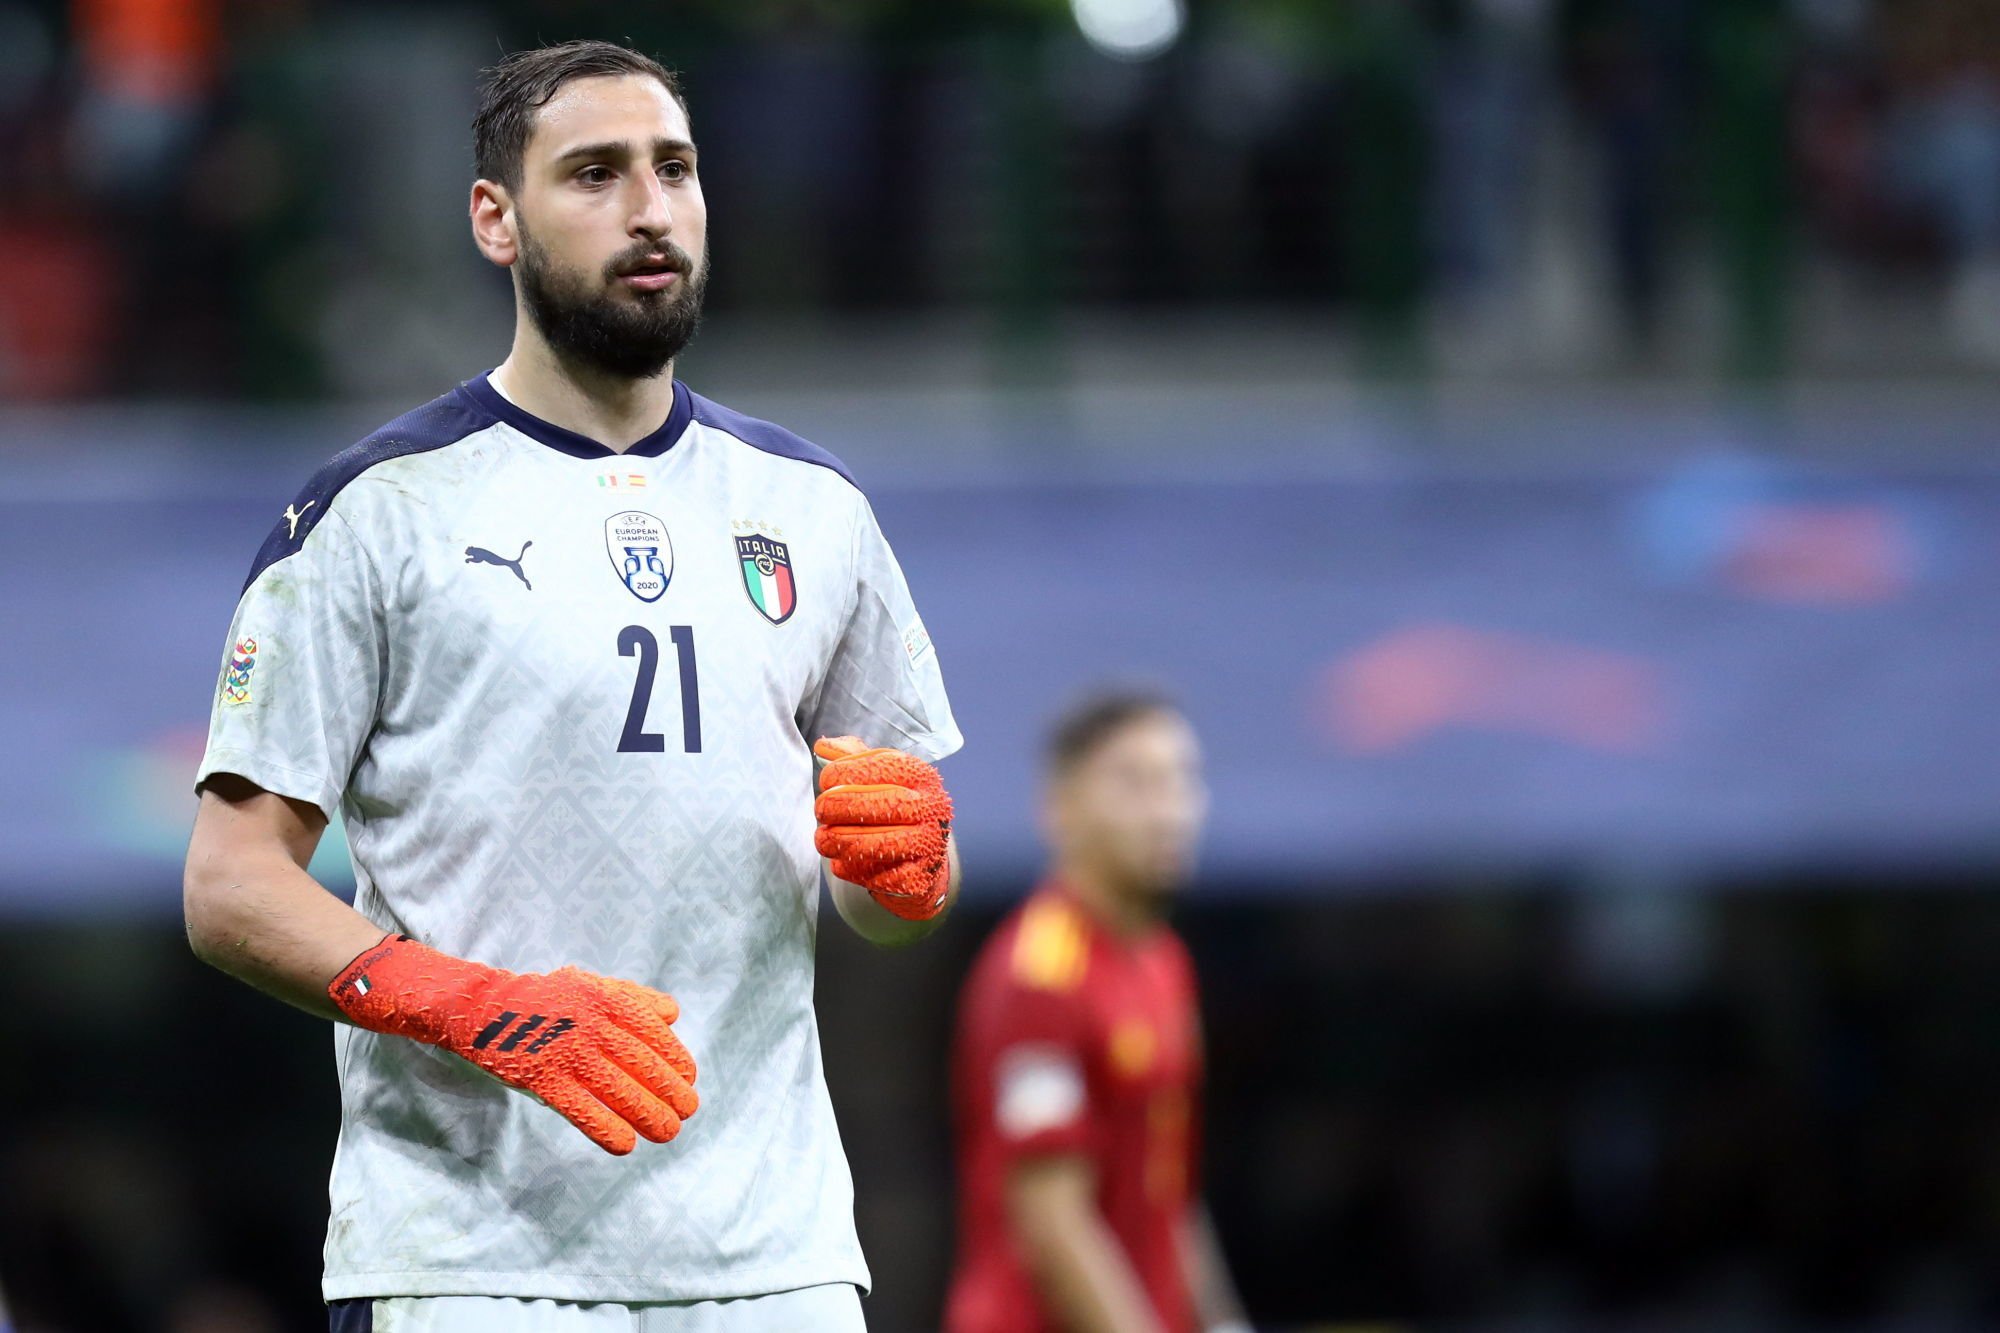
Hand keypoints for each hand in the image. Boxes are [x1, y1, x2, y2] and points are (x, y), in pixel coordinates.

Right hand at [328, 935, 697, 1154]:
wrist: (486, 1009)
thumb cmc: (548, 999)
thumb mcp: (590, 985)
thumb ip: (633, 997)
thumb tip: (673, 1013)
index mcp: (607, 999)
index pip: (655, 1034)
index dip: (677, 1060)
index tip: (689, 1079)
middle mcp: (591, 1024)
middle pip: (643, 1065)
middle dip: (671, 1092)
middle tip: (688, 1111)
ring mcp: (566, 1053)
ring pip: (619, 1090)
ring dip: (650, 1115)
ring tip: (668, 1131)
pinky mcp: (542, 1079)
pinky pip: (583, 1110)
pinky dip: (608, 1129)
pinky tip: (626, 1144)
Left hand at [813, 735, 953, 920]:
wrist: (924, 859)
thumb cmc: (896, 810)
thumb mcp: (881, 777)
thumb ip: (852, 757)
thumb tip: (823, 745)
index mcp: (921, 776)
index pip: (879, 767)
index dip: (843, 772)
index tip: (826, 781)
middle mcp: (931, 808)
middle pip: (880, 805)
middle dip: (838, 807)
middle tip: (820, 811)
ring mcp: (928, 845)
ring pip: (875, 845)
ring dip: (837, 842)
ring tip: (823, 839)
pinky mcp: (917, 879)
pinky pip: (875, 876)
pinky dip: (851, 869)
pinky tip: (844, 861)